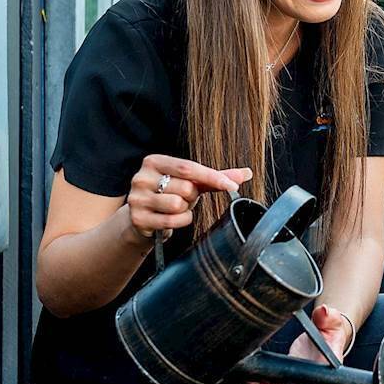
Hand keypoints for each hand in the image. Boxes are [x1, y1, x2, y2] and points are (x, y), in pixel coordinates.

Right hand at [125, 155, 250, 239]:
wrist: (142, 219)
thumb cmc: (169, 195)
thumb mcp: (191, 182)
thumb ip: (215, 177)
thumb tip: (246, 173)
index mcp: (154, 161)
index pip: (188, 167)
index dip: (212, 177)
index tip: (232, 186)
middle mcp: (141, 177)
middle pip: (185, 188)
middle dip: (192, 197)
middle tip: (184, 198)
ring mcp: (137, 198)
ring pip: (178, 205)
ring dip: (185, 210)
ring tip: (176, 208)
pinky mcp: (137, 218)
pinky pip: (171, 221)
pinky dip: (179, 222)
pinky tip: (172, 219)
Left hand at [249, 305, 355, 383]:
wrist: (325, 333)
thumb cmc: (331, 331)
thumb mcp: (332, 322)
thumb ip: (329, 317)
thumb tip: (324, 311)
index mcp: (325, 369)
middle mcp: (311, 376)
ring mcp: (298, 375)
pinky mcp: (287, 370)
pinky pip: (275, 379)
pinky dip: (262, 380)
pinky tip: (250, 379)